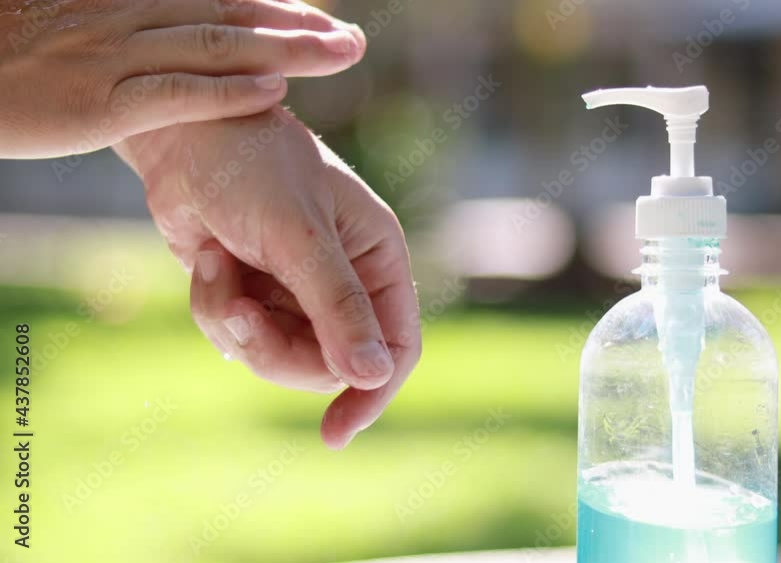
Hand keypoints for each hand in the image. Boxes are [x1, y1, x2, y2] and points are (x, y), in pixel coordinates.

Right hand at [0, 0, 365, 157]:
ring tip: (341, 54)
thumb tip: (166, 47)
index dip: (274, 5)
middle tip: (355, 40)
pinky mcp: (94, 101)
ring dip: (286, 46)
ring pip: (215, 44)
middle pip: (228, 13)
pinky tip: (275, 92)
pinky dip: (227, 90)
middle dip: (298, 24)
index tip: (321, 17)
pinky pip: (174, 92)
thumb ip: (123, 30)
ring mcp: (109, 54)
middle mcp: (122, 14)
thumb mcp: (64, 25)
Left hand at [114, 107, 421, 448]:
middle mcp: (345, 280)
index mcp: (377, 259)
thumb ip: (337, 306)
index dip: (372, 391)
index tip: (335, 432)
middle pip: (329, 363)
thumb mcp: (300, 236)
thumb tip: (373, 375)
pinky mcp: (255, 293)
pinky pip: (238, 336)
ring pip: (277, 354)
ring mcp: (298, 290)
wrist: (183, 136)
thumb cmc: (254, 166)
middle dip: (276, 349)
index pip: (396, 345)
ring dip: (236, 322)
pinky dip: (214, 307)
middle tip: (241, 318)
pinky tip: (206, 259)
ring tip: (217, 269)